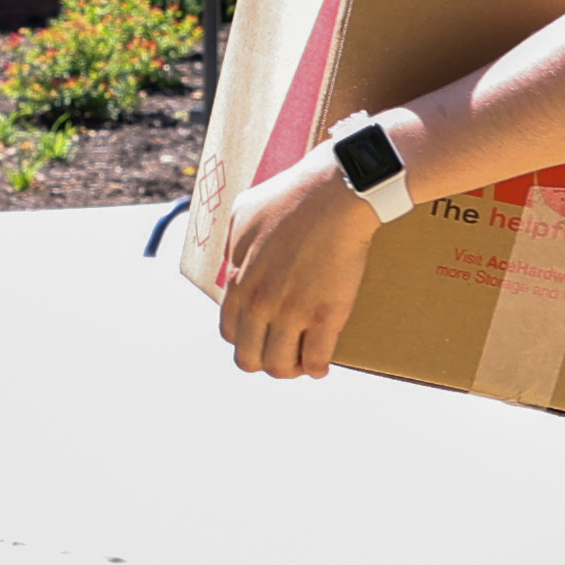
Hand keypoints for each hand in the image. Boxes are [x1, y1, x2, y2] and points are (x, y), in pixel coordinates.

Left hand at [212, 159, 374, 380]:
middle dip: (264, 362)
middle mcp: (260, 304)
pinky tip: (322, 366)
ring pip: (281, 366)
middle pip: (249, 359)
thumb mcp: (243, 215)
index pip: (229, 333)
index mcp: (239, 282)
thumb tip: (234, 264)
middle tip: (281, 356)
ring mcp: (292, 312)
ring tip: (302, 364)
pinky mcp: (325, 316)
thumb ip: (234, 245)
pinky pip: (317, 361)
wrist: (335, 194)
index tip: (260, 337)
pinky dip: (318, 369)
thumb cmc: (291, 195)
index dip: (245, 341)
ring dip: (291, 370)